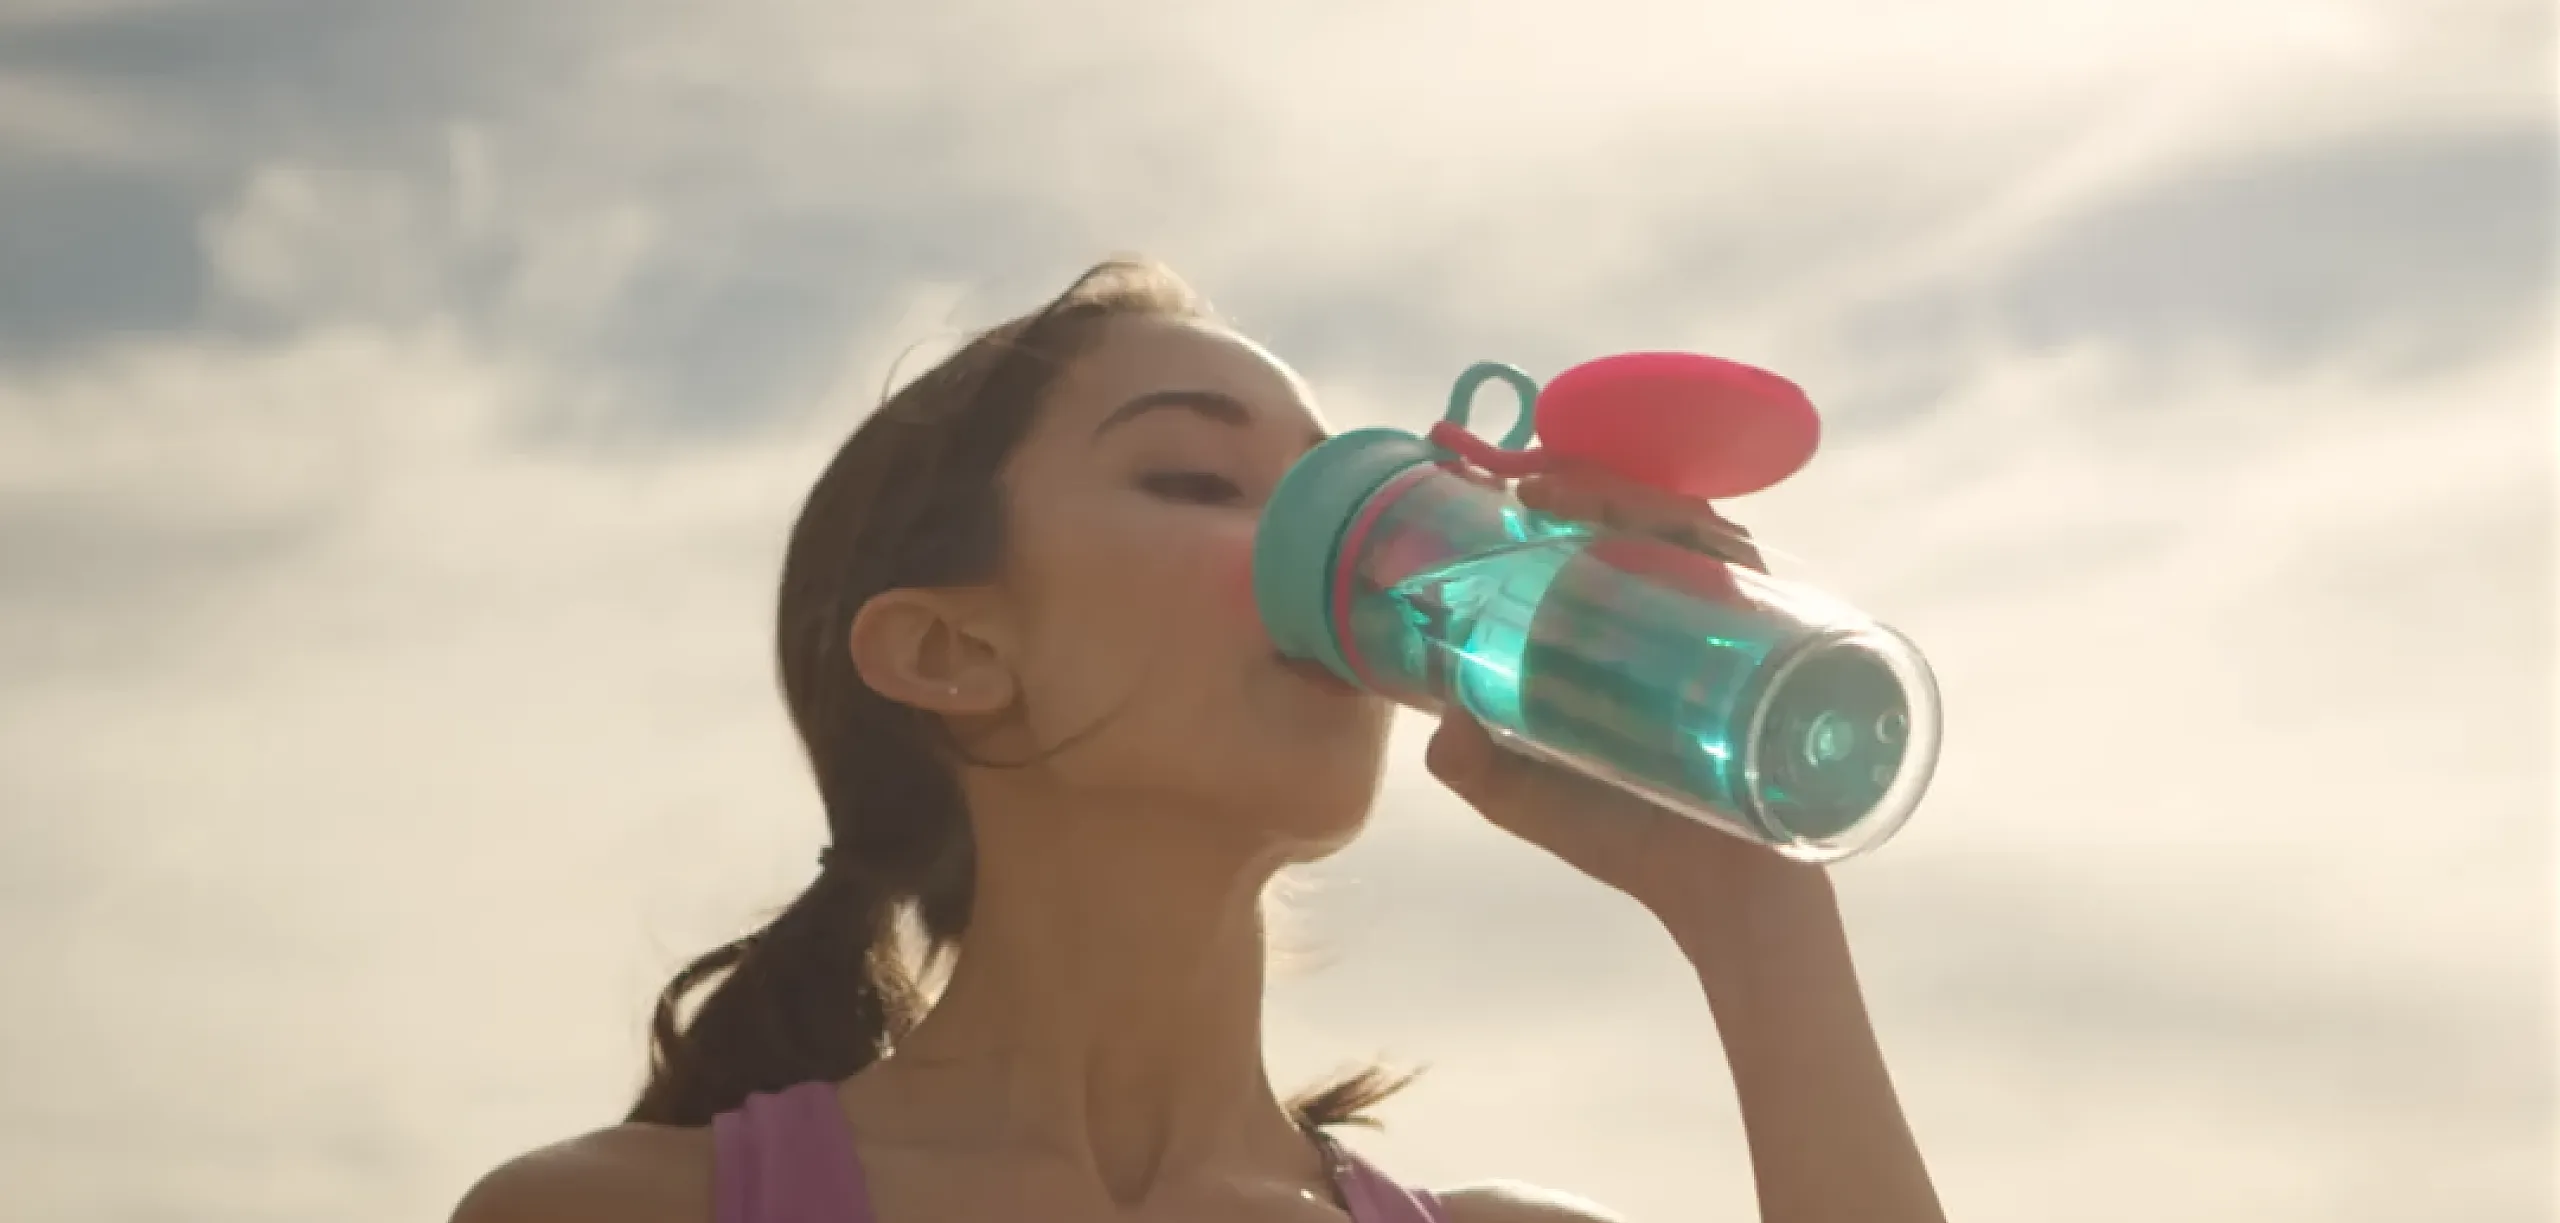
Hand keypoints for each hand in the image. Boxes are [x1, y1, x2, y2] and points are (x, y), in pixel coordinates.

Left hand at [1423, 465, 1824, 927]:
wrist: (1723, 896)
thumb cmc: (1633, 840)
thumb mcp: (1528, 797)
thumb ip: (1474, 765)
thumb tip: (1439, 721)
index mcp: (1629, 625)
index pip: (1585, 532)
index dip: (1536, 491)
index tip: (1470, 466)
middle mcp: (1680, 606)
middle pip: (1625, 509)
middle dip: (1563, 475)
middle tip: (1499, 470)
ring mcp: (1725, 612)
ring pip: (1669, 517)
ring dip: (1607, 487)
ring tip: (1539, 490)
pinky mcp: (1767, 629)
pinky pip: (1727, 552)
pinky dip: (1679, 522)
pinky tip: (1627, 518)